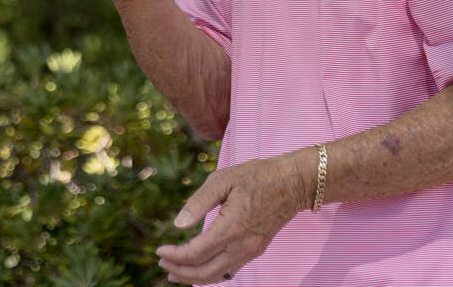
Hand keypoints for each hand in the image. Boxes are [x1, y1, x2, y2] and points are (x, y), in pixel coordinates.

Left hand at [156, 150, 312, 283]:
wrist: (293, 183)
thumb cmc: (257, 176)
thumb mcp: (223, 179)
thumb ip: (198, 202)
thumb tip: (178, 224)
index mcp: (231, 228)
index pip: (195, 253)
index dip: (174, 255)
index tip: (159, 249)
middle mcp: (242, 246)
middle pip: (204, 272)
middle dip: (180, 271)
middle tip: (162, 263)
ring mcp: (251, 251)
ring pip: (217, 276)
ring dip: (193, 277)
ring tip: (174, 271)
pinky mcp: (256, 250)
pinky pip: (229, 270)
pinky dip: (210, 274)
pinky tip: (199, 267)